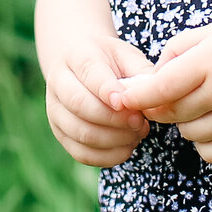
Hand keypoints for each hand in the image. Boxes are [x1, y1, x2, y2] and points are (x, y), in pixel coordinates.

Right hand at [44, 33, 169, 167]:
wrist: (81, 67)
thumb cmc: (110, 61)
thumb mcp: (126, 55)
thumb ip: (140, 72)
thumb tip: (155, 92)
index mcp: (77, 55)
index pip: (89, 72)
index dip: (107, 89)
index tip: (125, 102)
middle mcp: (59, 83)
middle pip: (79, 105)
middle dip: (113, 119)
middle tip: (140, 122)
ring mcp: (55, 110)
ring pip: (80, 132)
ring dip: (113, 139)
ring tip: (137, 134)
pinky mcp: (60, 134)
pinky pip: (80, 153)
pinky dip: (106, 156)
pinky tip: (127, 148)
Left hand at [111, 18, 211, 164]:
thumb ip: (177, 49)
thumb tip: (147, 79)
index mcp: (210, 61)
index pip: (161, 87)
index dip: (136, 96)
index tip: (120, 99)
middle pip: (171, 113)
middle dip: (163, 105)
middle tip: (176, 91)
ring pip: (187, 133)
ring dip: (186, 122)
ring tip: (206, 101)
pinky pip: (208, 152)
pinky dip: (204, 142)